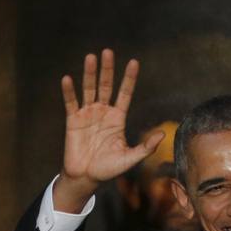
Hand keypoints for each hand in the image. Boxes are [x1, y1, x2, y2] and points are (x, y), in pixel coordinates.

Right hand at [53, 49, 164, 211]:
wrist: (86, 178)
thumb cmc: (108, 169)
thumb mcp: (130, 158)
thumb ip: (145, 147)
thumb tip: (162, 134)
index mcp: (118, 118)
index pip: (124, 93)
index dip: (129, 78)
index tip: (133, 62)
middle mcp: (103, 112)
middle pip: (106, 86)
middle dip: (107, 69)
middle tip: (108, 51)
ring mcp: (87, 114)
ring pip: (89, 89)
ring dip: (89, 74)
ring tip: (90, 57)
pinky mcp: (73, 121)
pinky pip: (71, 103)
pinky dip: (69, 91)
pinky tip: (68, 79)